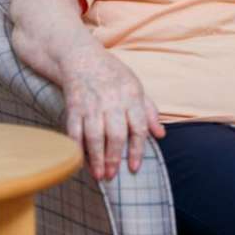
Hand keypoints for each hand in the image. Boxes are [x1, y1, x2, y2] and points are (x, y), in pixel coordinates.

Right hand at [61, 47, 165, 180]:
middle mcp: (112, 101)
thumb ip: (149, 112)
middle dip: (114, 157)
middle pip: (115, 134)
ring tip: (100, 175)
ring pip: (94, 136)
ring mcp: (91, 104)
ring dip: (96, 158)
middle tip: (113, 176)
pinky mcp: (73, 107)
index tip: (134, 168)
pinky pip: (74, 131)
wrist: (83, 58)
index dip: (138, 149)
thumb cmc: (113, 75)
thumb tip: (161, 134)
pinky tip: (81, 161)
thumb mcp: (136, 87)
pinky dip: (77, 148)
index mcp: (132, 96)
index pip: (138, 127)